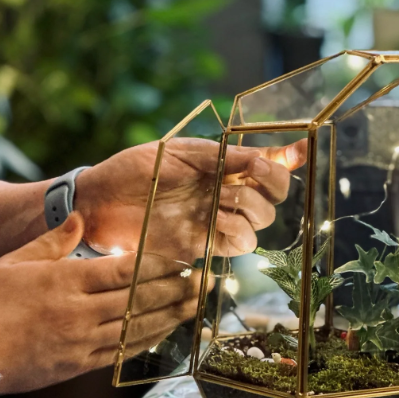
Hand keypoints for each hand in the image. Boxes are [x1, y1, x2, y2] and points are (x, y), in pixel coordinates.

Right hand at [0, 213, 199, 393]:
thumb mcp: (17, 262)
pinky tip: (166, 332)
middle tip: (206, 282)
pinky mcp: (80, 364)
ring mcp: (83, 341)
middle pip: (140, 299)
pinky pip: (123, 352)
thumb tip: (82, 218)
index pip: (125, 271)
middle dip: (178, 290)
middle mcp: (81, 311)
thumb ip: (54, 241)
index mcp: (67, 281)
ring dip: (172, 316)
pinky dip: (147, 341)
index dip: (159, 266)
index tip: (183, 260)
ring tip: (197, 306)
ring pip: (137, 327)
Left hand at [74, 137, 306, 264]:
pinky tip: (217, 222)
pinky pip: (239, 244)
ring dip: (252, 209)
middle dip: (270, 186)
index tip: (296, 153)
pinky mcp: (204, 244)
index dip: (286, 160)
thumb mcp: (181, 153)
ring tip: (223, 200)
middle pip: (274, 197)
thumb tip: (264, 156)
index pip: (267, 165)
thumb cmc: (135, 169)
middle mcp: (225, 193)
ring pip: (262, 222)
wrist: (101, 203)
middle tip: (249, 176)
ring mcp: (216, 219)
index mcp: (222, 166)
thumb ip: (224, 157)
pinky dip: (237, 232)